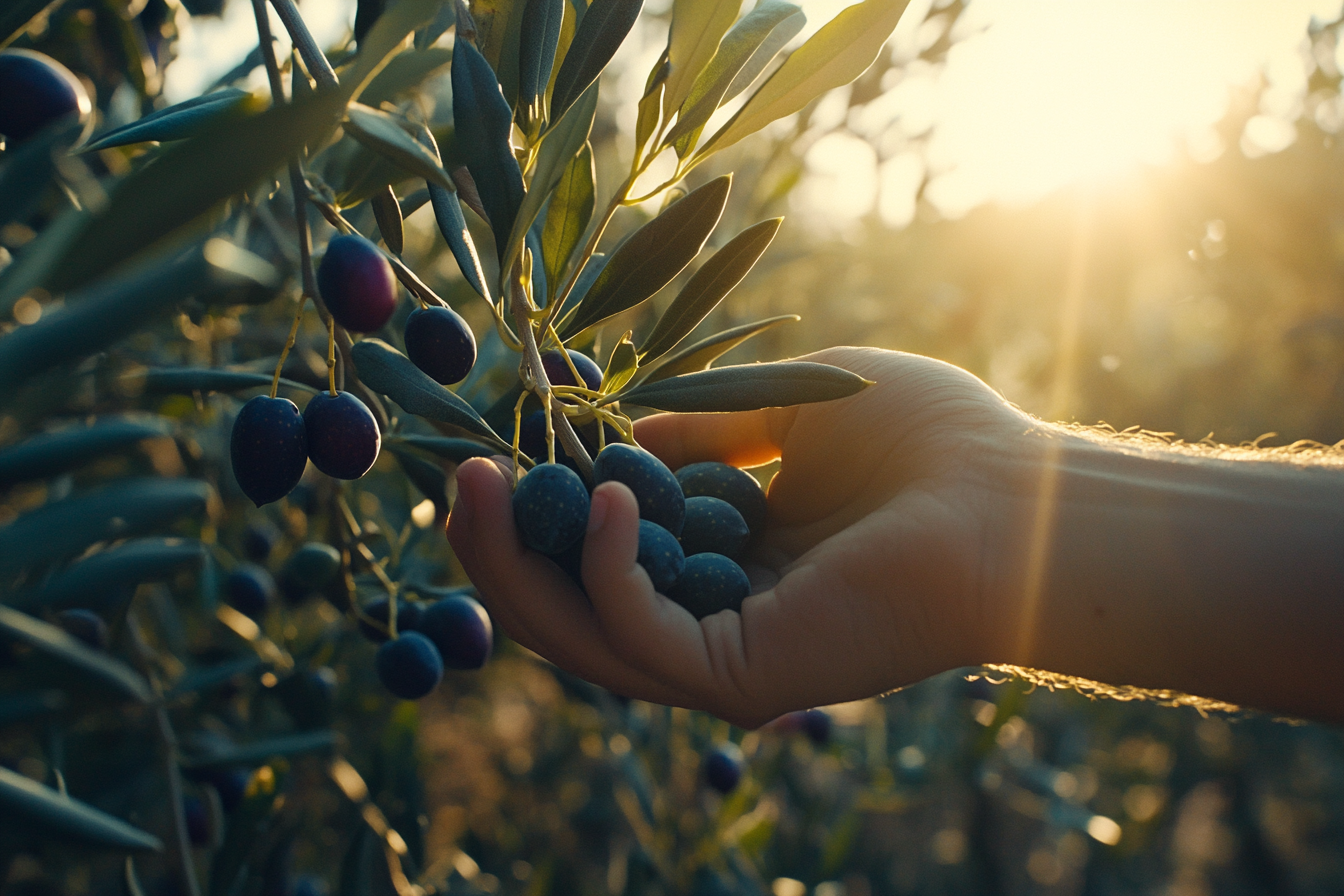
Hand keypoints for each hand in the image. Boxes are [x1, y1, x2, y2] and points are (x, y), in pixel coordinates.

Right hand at [447, 348, 1031, 726]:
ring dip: (516, 567)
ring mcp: (724, 659)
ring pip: (581, 637)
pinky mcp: (743, 677)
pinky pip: (638, 636)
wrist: (1020, 498)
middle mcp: (713, 620)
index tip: (495, 448)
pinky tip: (610, 497)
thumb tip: (620, 433)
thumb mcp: (788, 413)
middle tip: (458, 479)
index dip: (539, 514)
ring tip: (478, 487)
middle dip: (501, 551)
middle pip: (570, 607)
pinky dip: (606, 568)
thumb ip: (701, 429)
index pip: (599, 561)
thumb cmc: (927, 443)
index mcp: (723, 564)